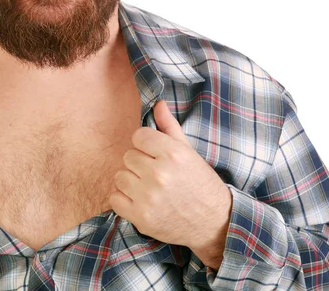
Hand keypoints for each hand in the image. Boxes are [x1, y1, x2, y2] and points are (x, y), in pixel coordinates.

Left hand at [109, 100, 231, 267]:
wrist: (213, 224)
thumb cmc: (200, 184)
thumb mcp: (189, 152)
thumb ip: (169, 127)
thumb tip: (158, 103)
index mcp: (173, 154)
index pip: (138, 136)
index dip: (145, 144)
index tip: (154, 154)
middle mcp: (159, 174)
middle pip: (128, 156)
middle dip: (138, 163)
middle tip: (154, 174)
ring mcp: (148, 196)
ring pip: (119, 176)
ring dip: (130, 181)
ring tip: (147, 187)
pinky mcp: (141, 217)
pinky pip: (115, 198)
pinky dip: (124, 200)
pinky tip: (140, 200)